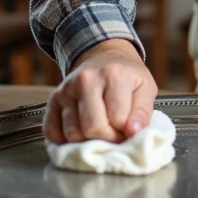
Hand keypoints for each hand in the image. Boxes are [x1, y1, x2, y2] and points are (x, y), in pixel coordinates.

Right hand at [43, 38, 157, 144]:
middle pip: (92, 127)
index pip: (117, 119)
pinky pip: (52, 132)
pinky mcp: (53, 99)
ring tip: (100, 132)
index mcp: (113, 75)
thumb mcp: (145, 87)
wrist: (103, 56)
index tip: (128, 130)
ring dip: (87, 141)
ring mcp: (66, 89)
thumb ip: (142, 112)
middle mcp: (86, 80)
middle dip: (106, 139)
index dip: (125, 132)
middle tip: (114, 135)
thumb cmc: (126, 75)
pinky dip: (64, 141)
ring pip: (72, 133)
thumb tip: (133, 132)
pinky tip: (79, 135)